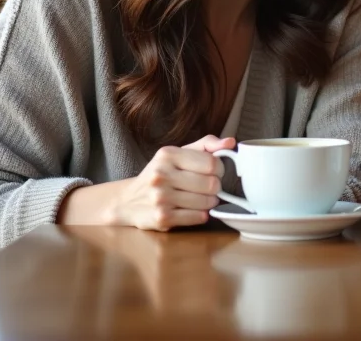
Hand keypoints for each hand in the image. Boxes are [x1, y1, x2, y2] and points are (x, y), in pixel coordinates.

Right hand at [112, 135, 234, 231]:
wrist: (129, 200)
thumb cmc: (162, 173)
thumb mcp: (180, 153)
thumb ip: (207, 145)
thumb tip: (231, 142)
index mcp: (168, 155)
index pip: (211, 163)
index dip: (220, 169)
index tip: (216, 172)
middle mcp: (161, 175)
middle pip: (211, 184)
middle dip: (215, 187)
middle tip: (209, 187)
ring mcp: (160, 198)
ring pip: (206, 202)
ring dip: (209, 202)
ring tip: (201, 198)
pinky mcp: (161, 218)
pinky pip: (197, 218)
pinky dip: (201, 215)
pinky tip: (194, 210)